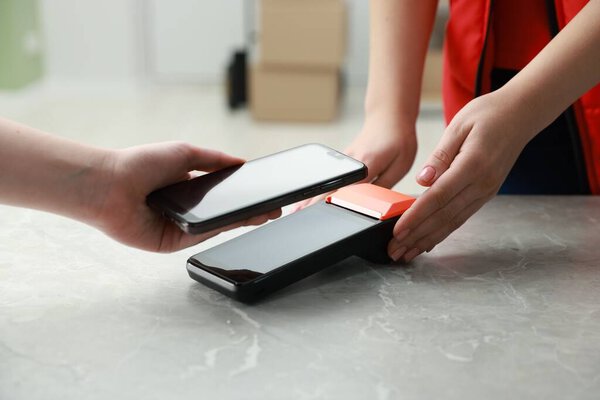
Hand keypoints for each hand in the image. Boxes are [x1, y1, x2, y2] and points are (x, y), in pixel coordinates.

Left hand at [91, 142, 280, 252]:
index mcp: (188, 186)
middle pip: (223, 211)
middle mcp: (186, 207)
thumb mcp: (184, 153)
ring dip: (241, 220)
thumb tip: (241, 161)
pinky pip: (202, 235)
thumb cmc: (140, 164)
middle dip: (249, 210)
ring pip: (216, 225)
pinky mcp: (173, 241)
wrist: (110, 185)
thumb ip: (213, 158)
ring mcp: (181, 226)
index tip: (264, 192)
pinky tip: (239, 220)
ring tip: (266, 214)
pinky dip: (219, 228)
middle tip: (273, 209)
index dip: (243, 193)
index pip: (222, 193)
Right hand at [293, 115, 416, 209]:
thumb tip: (373, 204)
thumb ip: (384, 185)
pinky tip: (311, 195)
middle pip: (329, 183)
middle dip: (312, 198)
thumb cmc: (399, 140)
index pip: (346, 185)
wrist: (389, 116)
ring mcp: (344, 158)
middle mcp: (351, 160)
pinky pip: (331, 174)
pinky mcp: (343, 158)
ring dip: (312, 193)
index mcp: (366, 163)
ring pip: (327, 179)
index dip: (330, 198)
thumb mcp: (400, 166)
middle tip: (297, 211)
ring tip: (297, 207)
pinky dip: (320, 185)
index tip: (317, 208)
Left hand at [388, 90, 534, 261]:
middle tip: (395, 250)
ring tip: (406, 253)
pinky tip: (429, 242)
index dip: (416, 217)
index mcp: (473, 165)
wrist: (522, 114)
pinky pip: (461, 217)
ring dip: (427, 240)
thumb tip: (423, 179)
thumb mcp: (459, 125)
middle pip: (444, 217)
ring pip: (453, 222)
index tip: (398, 230)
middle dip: (416, 236)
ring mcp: (486, 191)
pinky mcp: (485, 193)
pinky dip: (443, 232)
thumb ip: (440, 155)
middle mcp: (482, 184)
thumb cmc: (489, 114)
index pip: (438, 197)